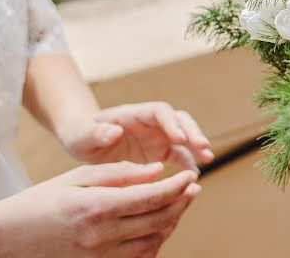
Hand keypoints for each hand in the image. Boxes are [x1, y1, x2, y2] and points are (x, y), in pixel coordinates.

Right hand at [0, 161, 199, 257]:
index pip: (153, 197)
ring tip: (178, 204)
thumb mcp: (80, 177)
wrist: (9, 237)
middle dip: (182, 202)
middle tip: (193, 188)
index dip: (178, 186)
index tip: (192, 176)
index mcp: (98, 207)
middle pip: (159, 220)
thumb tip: (158, 170)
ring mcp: (100, 256)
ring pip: (154, 241)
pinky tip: (158, 226)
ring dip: (171, 222)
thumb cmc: (44, 199)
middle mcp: (102, 236)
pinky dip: (155, 242)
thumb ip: (122, 173)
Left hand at [60, 102, 213, 172]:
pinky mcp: (160, 151)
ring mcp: (158, 136)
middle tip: (203, 147)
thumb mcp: (82, 135)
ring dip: (197, 146)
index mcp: (135, 114)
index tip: (180, 139)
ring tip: (207, 159)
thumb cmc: (81, 135)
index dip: (172, 124)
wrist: (84, 143)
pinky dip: (188, 164)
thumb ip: (96, 133)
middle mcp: (152, 122)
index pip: (161, 112)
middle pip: (180, 121)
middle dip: (193, 132)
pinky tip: (194, 177)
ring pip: (185, 137)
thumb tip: (115, 131)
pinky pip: (180, 155)